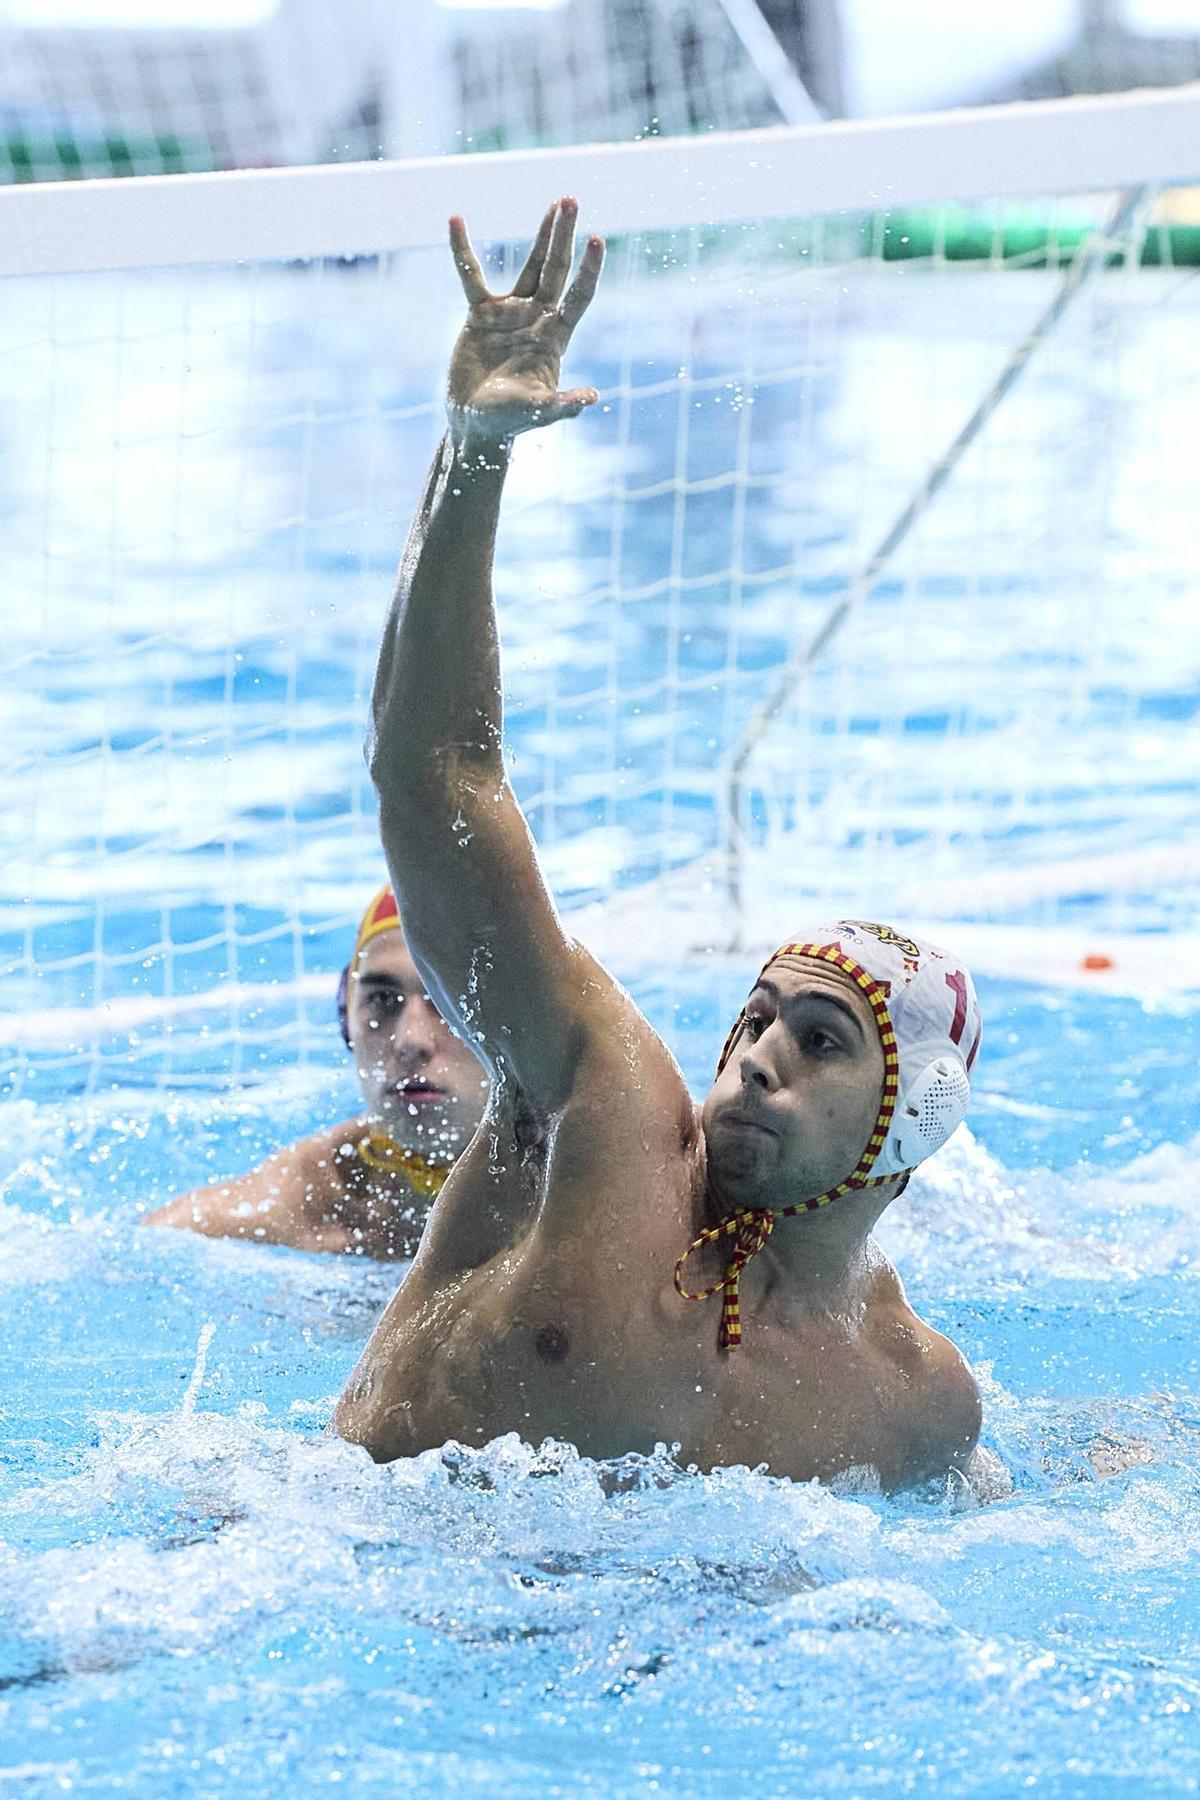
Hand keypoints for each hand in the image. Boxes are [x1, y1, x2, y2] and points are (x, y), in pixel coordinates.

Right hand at [447, 196, 604, 453]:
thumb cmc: (509, 421)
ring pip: (531, 265)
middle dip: (565, 236)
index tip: (596, 239)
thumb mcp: (538, 412)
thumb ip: (563, 405)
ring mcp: (511, 313)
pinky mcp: (480, 314)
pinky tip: (456, 219)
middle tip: (571, 200)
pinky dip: (462, 250)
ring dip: (542, 235)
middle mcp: (538, 319)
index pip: (578, 296)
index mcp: (555, 337)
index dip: (587, 270)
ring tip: (555, 204)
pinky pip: (471, 276)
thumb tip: (593, 398)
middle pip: (557, 269)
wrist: (474, 423)